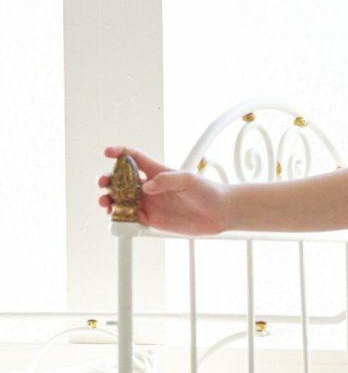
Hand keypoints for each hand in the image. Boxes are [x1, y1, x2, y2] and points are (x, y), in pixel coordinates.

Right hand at [98, 146, 229, 235]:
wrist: (219, 212)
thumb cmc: (207, 191)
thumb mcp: (188, 179)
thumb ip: (167, 180)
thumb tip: (146, 188)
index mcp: (156, 171)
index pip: (133, 157)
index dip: (119, 153)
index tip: (108, 153)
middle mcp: (150, 187)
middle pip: (121, 181)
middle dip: (108, 180)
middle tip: (103, 182)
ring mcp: (150, 203)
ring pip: (122, 200)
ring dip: (110, 200)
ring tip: (105, 202)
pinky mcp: (154, 220)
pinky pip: (132, 218)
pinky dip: (122, 218)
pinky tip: (118, 217)